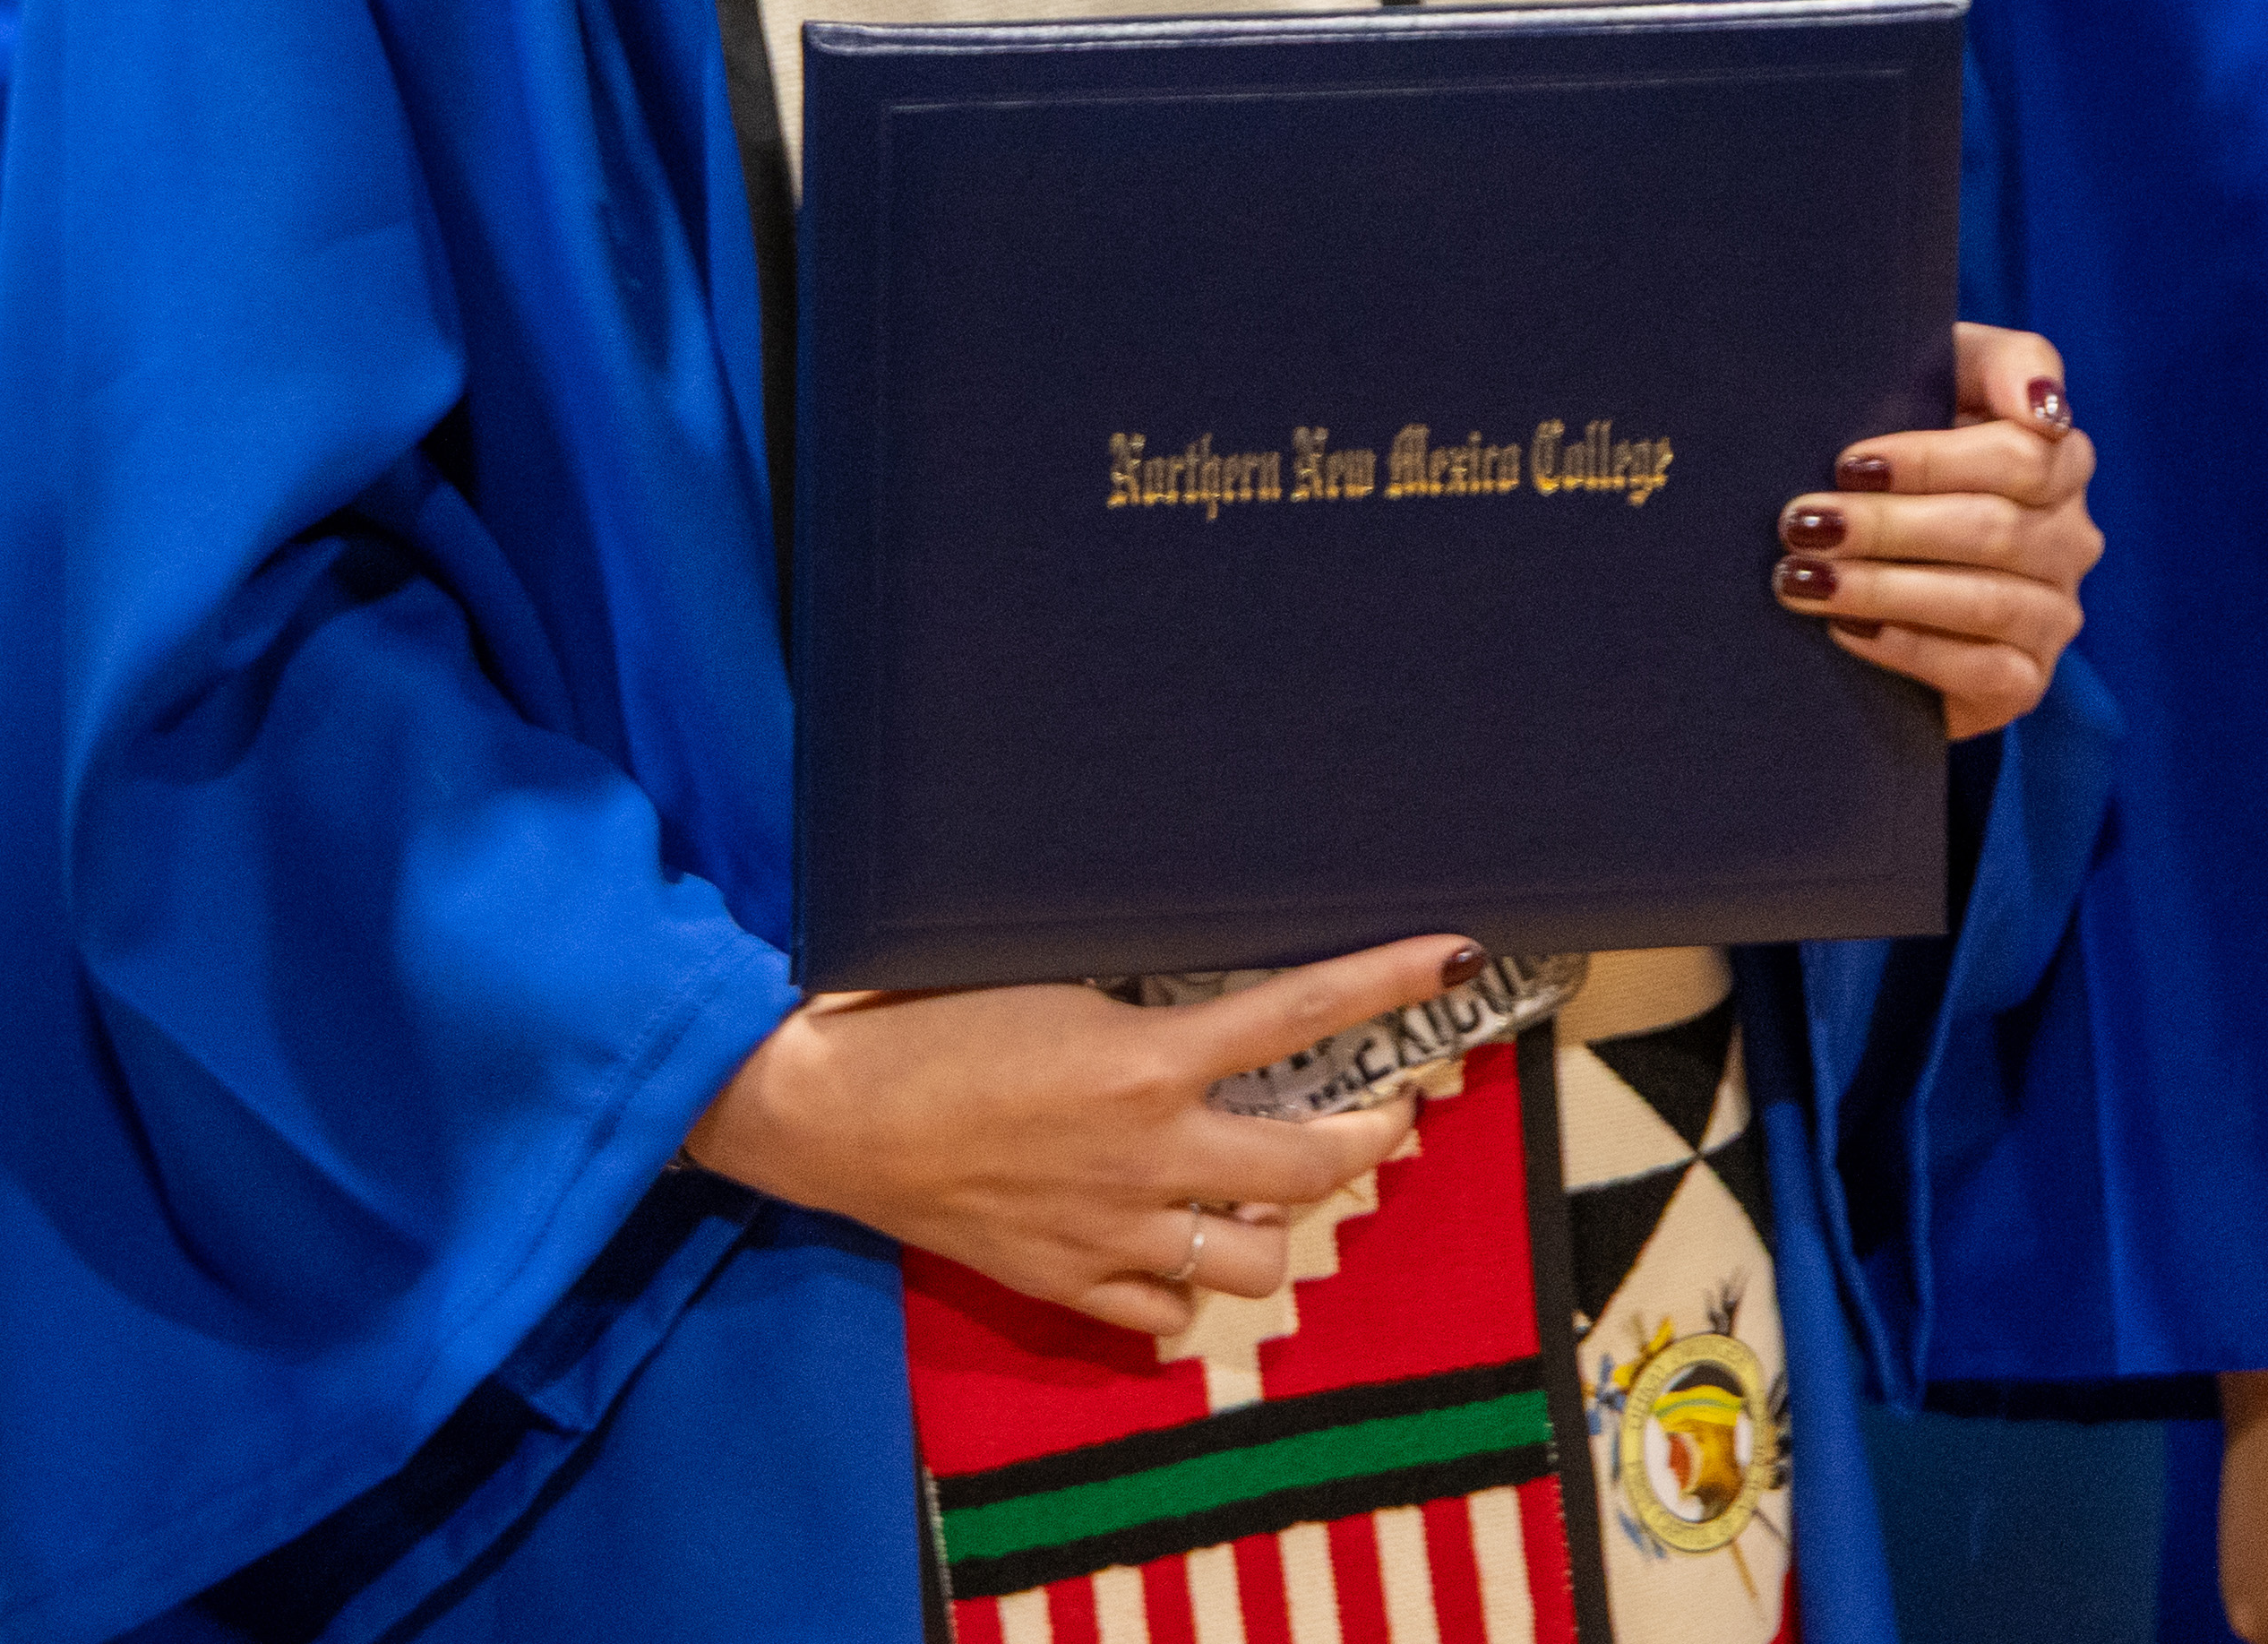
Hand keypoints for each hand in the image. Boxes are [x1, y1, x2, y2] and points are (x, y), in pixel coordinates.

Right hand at [682, 934, 1481, 1335]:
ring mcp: (1115, 1230)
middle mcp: (1150, 1153)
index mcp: (1143, 1060)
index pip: (1304, 1012)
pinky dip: (1180, 1284)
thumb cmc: (903, 1014)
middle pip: (1318, 1165)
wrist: (812, 1105)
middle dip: (1372, 1135)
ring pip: (1261, 1262)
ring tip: (1266, 1194)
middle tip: (1380, 1114)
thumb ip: (1121, 989)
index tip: (1454, 958)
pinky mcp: (1067, 1282)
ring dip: (1278, 1226)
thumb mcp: (1023, 969)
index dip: (1390, 981)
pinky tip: (1166, 1249)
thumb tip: (1192, 989)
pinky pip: (1167, 1309)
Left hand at [1785, 322, 2094, 740]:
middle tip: (1800, 523)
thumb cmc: (1889, 442)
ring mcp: (2054, 613)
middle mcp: (2069, 538)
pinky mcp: (2026, 680)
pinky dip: (1909, 649)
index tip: (1850, 462)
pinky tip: (1846, 630)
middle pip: (1993, 530)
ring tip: (1801, 578)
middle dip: (1886, 526)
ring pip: (1985, 602)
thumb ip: (1995, 363)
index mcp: (2057, 459)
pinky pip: (1985, 672)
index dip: (1932, 461)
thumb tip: (2044, 408)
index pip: (2023, 456)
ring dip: (1883, 589)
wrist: (1863, 554)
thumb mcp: (1930, 382)